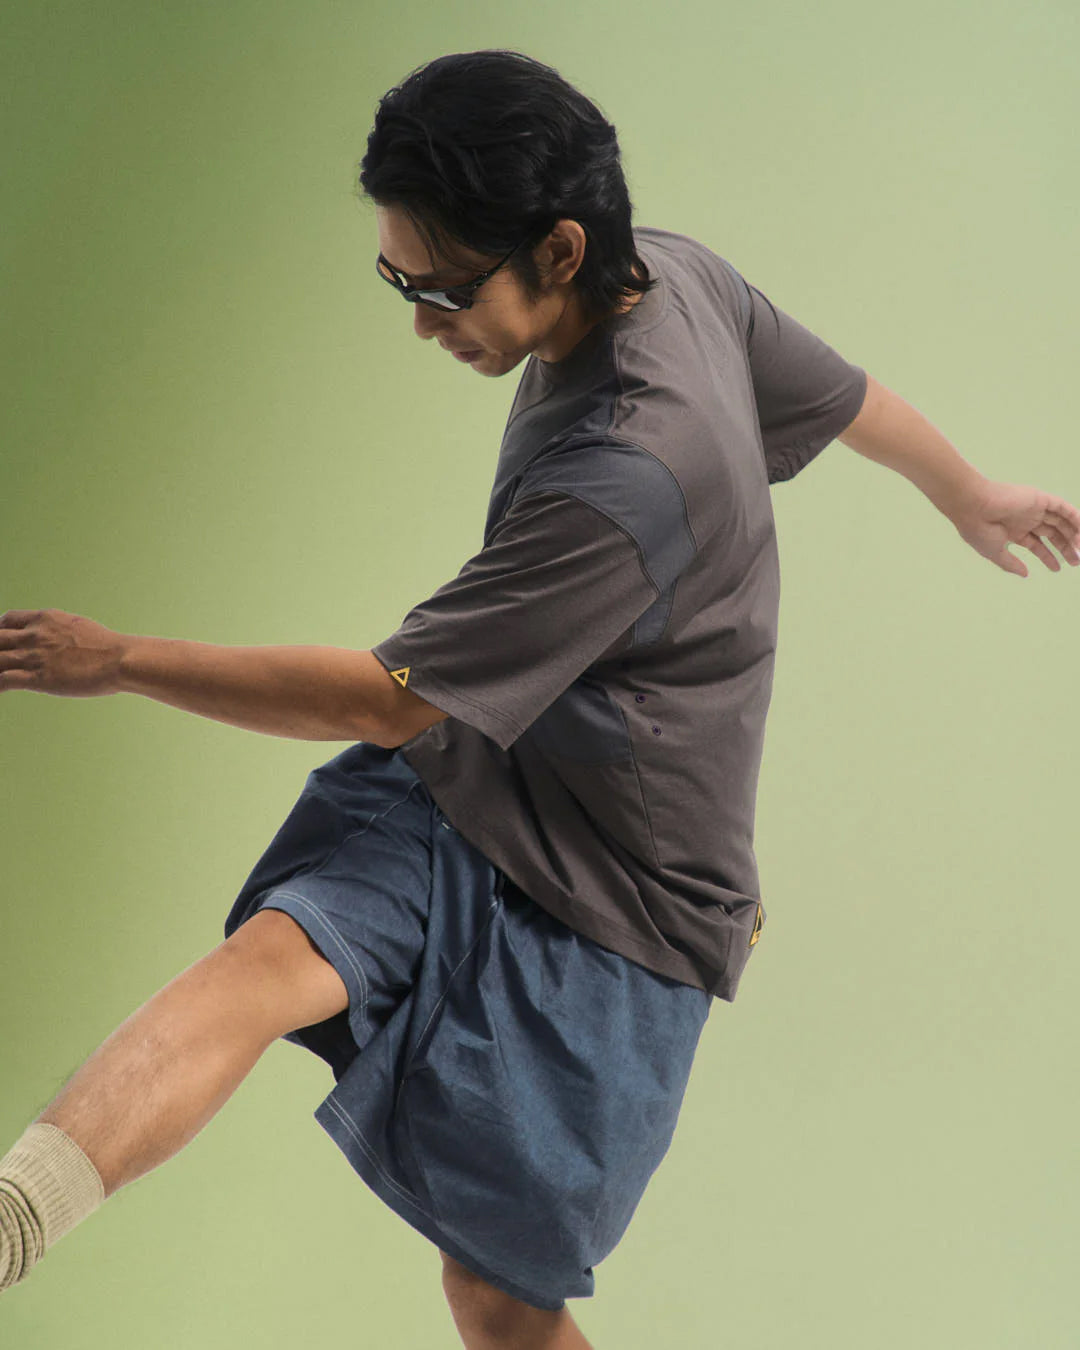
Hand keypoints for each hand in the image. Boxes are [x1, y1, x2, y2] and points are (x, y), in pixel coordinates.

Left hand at [0, 609, 128, 696]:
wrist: (119, 659)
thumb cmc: (108, 647)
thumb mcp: (78, 627)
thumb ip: (61, 631)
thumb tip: (61, 640)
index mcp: (45, 619)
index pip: (9, 619)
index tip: (1, 640)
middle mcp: (35, 634)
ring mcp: (34, 656)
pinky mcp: (38, 677)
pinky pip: (3, 680)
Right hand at [947, 480, 1079, 576]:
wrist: (972, 506)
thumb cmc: (977, 529)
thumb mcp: (994, 552)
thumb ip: (1010, 563)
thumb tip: (1025, 574)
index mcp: (1013, 531)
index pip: (1037, 544)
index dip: (1049, 556)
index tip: (1058, 568)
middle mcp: (1025, 519)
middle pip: (1052, 534)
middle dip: (1065, 547)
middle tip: (1076, 562)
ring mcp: (1033, 508)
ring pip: (1060, 521)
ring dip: (1073, 534)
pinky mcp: (1039, 499)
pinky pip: (1062, 507)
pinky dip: (1074, 517)